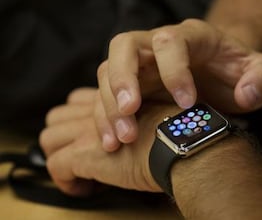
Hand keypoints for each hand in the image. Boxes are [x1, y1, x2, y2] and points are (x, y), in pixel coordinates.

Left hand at [39, 87, 180, 195]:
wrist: (183, 144)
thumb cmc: (183, 133)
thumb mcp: (164, 115)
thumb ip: (147, 117)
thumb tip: (149, 134)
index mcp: (117, 100)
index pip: (81, 100)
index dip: (80, 118)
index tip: (93, 137)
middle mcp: (99, 110)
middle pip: (59, 115)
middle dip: (63, 135)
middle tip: (78, 154)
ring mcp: (89, 130)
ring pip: (50, 137)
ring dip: (59, 156)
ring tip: (77, 173)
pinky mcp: (84, 152)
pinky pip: (55, 165)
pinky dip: (65, 181)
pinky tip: (84, 188)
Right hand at [98, 18, 261, 150]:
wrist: (223, 76)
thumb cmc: (242, 73)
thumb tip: (246, 94)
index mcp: (194, 36)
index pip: (172, 41)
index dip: (174, 70)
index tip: (187, 103)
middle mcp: (160, 44)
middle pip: (125, 46)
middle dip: (123, 78)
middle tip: (129, 111)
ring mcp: (143, 64)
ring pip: (108, 70)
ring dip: (108, 104)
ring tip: (120, 139)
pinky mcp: (133, 85)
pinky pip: (106, 95)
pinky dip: (104, 118)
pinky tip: (112, 143)